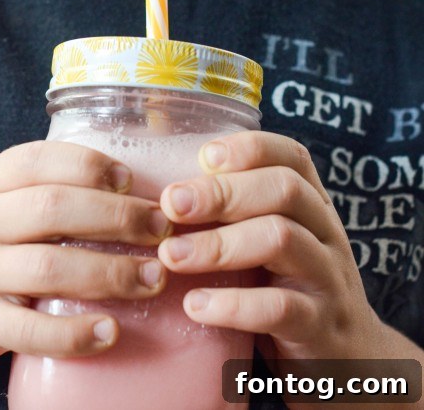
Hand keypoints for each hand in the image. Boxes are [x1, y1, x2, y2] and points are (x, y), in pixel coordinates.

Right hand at [0, 141, 169, 387]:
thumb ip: (34, 194)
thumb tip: (124, 193)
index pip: (37, 159)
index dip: (89, 165)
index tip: (131, 180)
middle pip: (51, 207)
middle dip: (116, 216)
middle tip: (161, 229)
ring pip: (46, 268)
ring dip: (108, 272)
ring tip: (152, 278)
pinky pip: (27, 331)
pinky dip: (72, 333)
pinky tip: (109, 332)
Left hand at [157, 131, 387, 373]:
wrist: (348, 365)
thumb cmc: (289, 291)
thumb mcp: (272, 244)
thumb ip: (238, 216)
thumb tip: (164, 191)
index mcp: (313, 206)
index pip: (292, 157)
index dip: (249, 148)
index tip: (203, 156)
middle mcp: (325, 233)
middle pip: (284, 189)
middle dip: (222, 191)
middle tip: (171, 203)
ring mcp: (328, 279)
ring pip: (281, 239)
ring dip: (218, 244)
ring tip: (170, 255)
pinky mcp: (320, 328)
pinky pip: (280, 308)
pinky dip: (233, 305)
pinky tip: (195, 306)